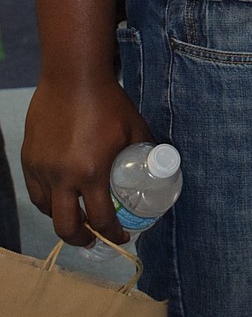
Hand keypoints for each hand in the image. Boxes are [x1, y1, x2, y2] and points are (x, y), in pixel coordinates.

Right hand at [22, 78, 151, 246]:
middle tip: (93, 240)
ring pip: (47, 210)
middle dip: (82, 239)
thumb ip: (144, 150)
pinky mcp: (29, 158)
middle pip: (67, 227)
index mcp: (92, 172)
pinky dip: (47, 200)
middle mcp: (63, 177)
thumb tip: (157, 166)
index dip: (113, 234)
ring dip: (63, 219)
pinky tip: (58, 197)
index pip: (101, 218)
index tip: (120, 237)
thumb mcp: (134, 127)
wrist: (73, 76)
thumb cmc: (108, 100)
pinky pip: (35, 190)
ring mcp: (42, 169)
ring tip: (75, 218)